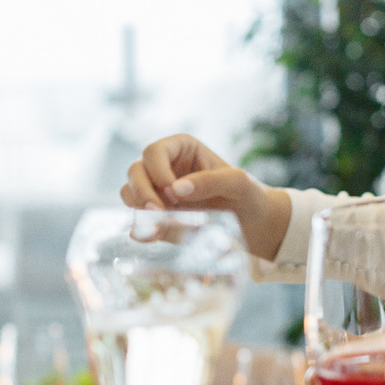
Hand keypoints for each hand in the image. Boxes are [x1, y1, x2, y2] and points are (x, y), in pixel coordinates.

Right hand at [119, 134, 291, 260]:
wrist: (255, 226)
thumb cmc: (249, 195)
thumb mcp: (238, 183)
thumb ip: (211, 181)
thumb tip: (175, 190)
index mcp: (182, 149)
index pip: (153, 152)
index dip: (157, 170)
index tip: (174, 192)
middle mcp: (165, 168)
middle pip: (135, 171)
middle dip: (141, 191)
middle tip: (158, 211)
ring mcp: (159, 194)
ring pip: (129, 193)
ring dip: (137, 207)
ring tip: (158, 222)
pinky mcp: (159, 219)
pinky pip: (137, 219)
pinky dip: (140, 227)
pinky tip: (152, 236)